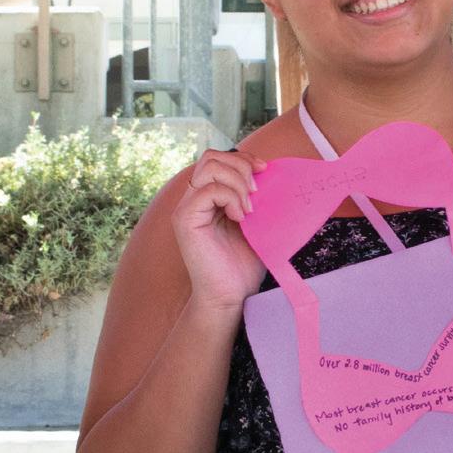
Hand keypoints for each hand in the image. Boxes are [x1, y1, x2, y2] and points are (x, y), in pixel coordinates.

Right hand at [173, 148, 266, 314]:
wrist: (231, 296)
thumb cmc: (243, 265)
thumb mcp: (255, 223)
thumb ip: (254, 197)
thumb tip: (268, 170)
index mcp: (207, 198)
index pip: (218, 159)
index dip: (243, 159)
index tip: (265, 171)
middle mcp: (193, 199)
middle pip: (211, 157)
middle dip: (241, 166)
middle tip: (257, 192)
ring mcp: (186, 208)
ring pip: (209, 167)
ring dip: (237, 182)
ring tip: (249, 208)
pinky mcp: (185, 219)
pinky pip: (207, 190)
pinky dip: (230, 198)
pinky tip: (240, 217)